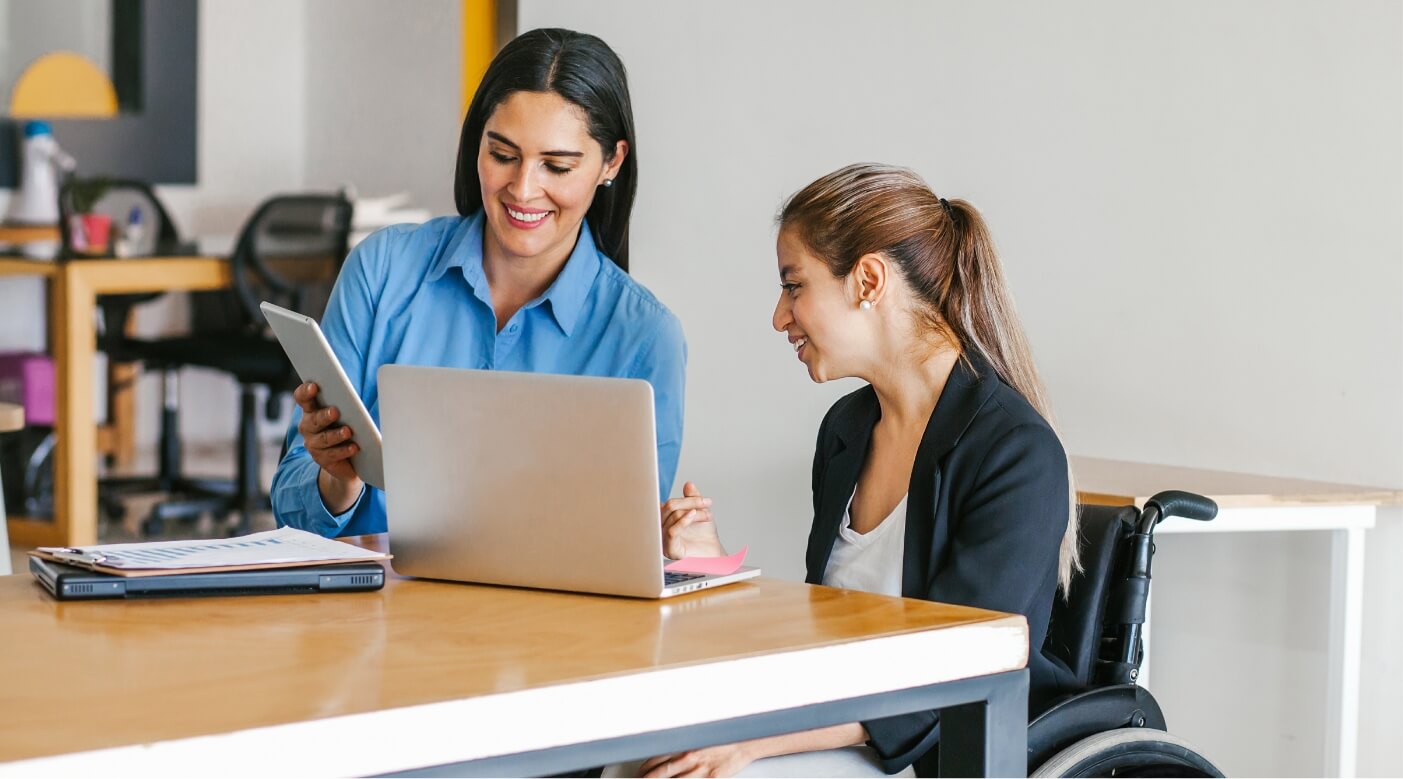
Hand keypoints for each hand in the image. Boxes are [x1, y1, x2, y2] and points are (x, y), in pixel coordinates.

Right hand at [293, 382, 363, 509]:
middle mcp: (308, 426)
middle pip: (313, 419)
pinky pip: (332, 455)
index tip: (314, 386)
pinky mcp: (321, 459)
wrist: (347, 459)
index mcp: (311, 409)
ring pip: (323, 439)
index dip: (305, 391)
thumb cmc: (347, 427)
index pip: (302, 398)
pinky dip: (344, 450)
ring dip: (336, 435)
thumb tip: (354, 399)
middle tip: (335, 411)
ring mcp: (313, 444)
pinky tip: (354, 447)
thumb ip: (345, 403)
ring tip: (348, 431)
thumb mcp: (346, 413)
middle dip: (324, 415)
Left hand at [640, 744, 755, 777]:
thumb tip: (664, 755)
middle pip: (660, 773)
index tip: (640, 773)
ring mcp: (699, 770)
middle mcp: (689, 757)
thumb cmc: (721, 741)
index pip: (656, 758)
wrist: (743, 744)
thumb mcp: (697, 739)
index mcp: (684, 745)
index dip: (645, 768)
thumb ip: (681, 747)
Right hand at [660, 481, 723, 559]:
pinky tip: (693, 515)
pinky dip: (683, 521)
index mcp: (665, 520)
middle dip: (691, 502)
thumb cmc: (704, 537)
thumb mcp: (700, 512)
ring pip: (673, 516)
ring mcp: (663, 540)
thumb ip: (692, 499)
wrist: (714, 555)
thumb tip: (688, 484)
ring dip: (694, 512)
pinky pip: (672, 531)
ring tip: (708, 515)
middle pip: (669, 507)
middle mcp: (660, 530)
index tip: (704, 500)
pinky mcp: (670, 550)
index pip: (670, 503)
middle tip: (707, 504)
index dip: (687, 499)